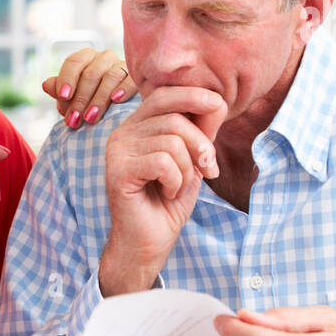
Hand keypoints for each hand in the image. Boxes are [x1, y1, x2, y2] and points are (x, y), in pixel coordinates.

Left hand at [42, 48, 135, 127]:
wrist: (112, 111)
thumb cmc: (86, 102)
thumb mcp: (69, 97)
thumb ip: (59, 90)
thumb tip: (47, 85)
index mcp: (85, 58)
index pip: (74, 62)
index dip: (67, 78)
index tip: (63, 96)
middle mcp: (103, 58)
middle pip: (91, 73)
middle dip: (81, 98)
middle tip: (74, 120)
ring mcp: (121, 66)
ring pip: (110, 77)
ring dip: (98, 99)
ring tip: (90, 118)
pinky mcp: (136, 78)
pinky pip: (130, 80)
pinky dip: (123, 89)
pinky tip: (115, 100)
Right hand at [97, 87, 226, 294]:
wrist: (149, 242)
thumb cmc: (169, 201)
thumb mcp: (192, 160)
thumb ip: (200, 131)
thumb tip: (216, 101)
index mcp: (138, 125)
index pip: (166, 93)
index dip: (196, 97)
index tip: (218, 111)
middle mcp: (123, 132)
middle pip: (175, 118)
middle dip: (201, 145)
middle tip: (207, 169)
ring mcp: (117, 150)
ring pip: (172, 141)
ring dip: (188, 169)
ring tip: (178, 186)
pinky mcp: (117, 170)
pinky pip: (163, 162)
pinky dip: (176, 181)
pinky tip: (167, 193)